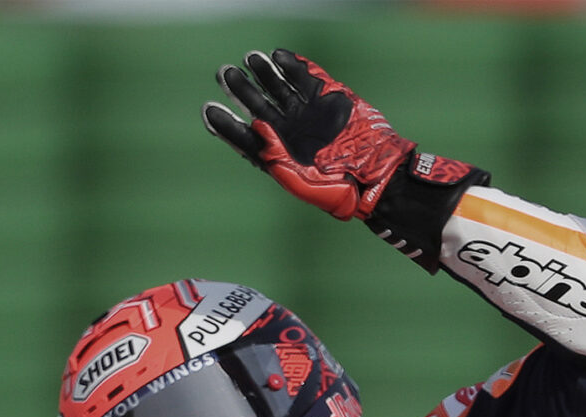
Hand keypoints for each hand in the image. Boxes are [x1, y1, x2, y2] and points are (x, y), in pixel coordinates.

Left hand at [204, 50, 415, 221]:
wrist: (376, 177)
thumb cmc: (337, 190)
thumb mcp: (299, 181)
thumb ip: (274, 159)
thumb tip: (256, 126)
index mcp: (276, 153)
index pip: (244, 135)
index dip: (225, 122)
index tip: (209, 109)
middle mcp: (288, 130)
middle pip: (256, 104)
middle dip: (240, 88)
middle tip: (225, 74)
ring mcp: (307, 111)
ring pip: (278, 86)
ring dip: (263, 72)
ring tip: (250, 59)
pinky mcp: (328, 96)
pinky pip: (305, 77)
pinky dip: (292, 66)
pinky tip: (278, 57)